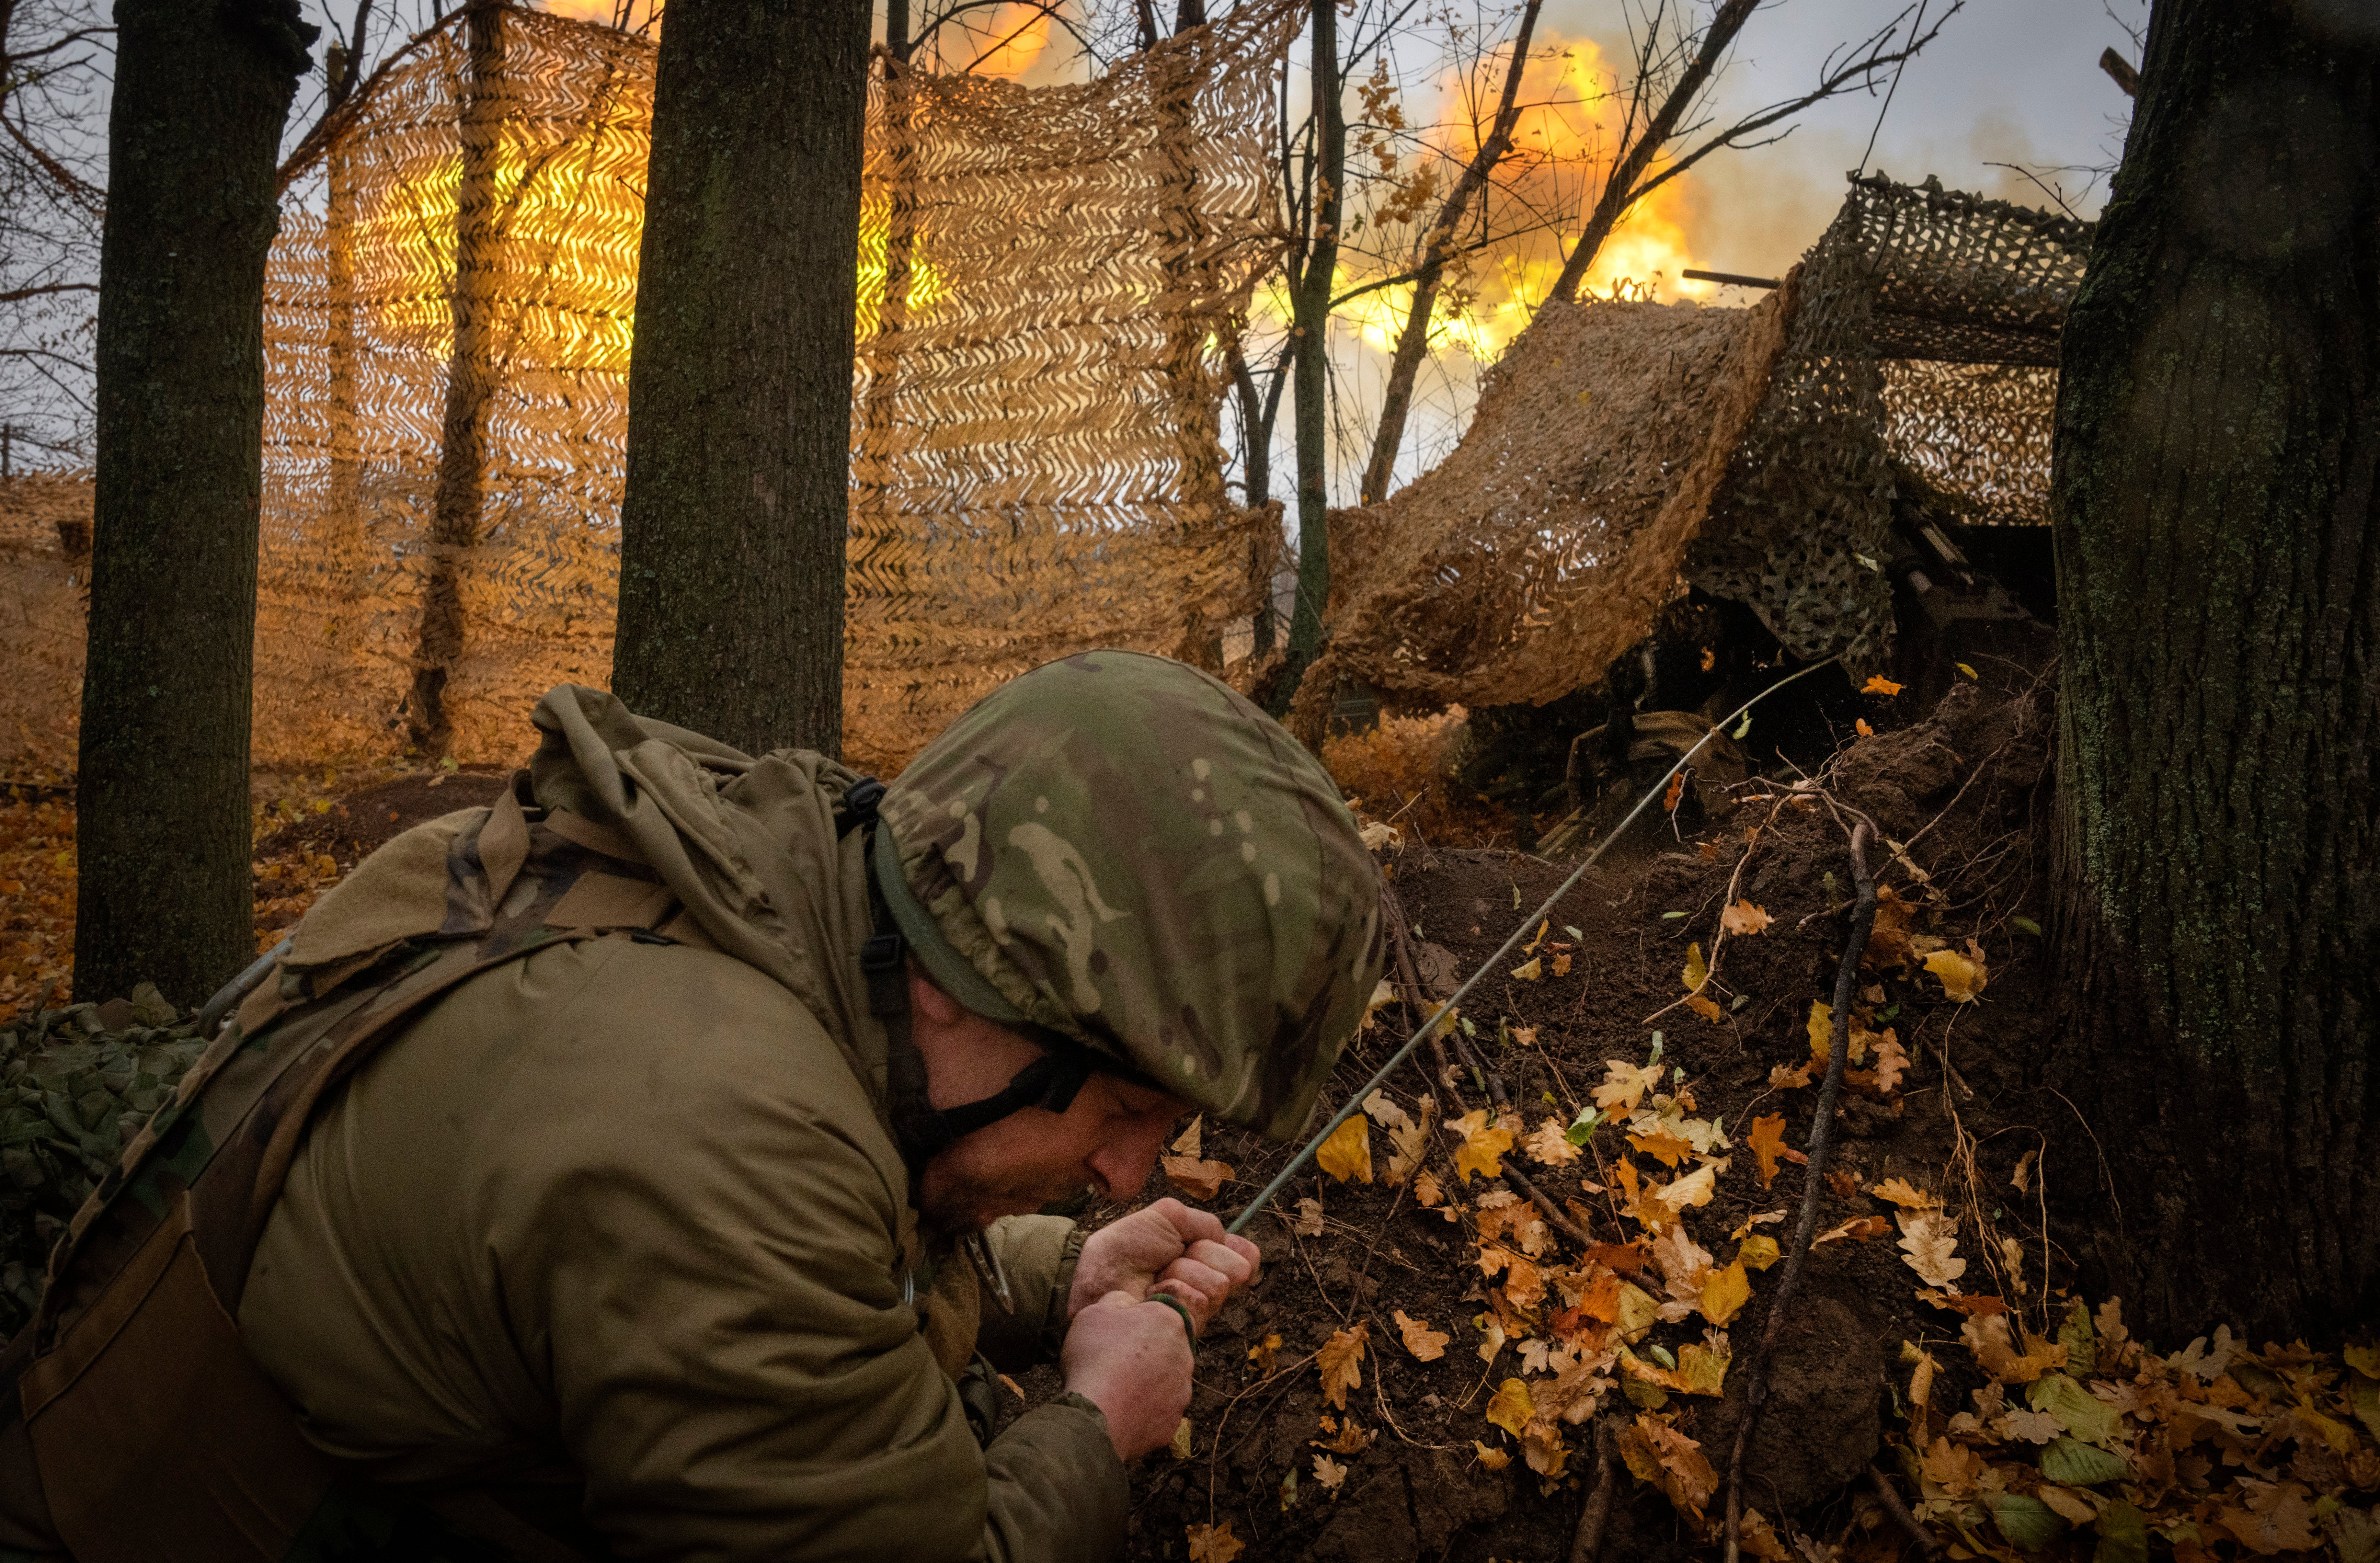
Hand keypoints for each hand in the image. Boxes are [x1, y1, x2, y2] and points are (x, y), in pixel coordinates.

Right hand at [1060, 1290, 1194, 1461]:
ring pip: (1164, 1380)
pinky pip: (1159, 1410)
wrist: (1097, 1414)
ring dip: (1147, 1382)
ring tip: (1117, 1389)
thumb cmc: (1096, 1356)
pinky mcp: (1174, 1421)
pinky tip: (1122, 1410)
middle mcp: (1185, 1355)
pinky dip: (1144, 1410)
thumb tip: (1129, 1303)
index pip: (1160, 1315)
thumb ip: (1118, 1300)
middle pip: (1165, 1348)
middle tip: (1115, 1361)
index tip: (1118, 1334)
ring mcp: (1183, 1391)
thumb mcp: (1096, 1312)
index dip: (1137, 1323)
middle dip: (1145, 1352)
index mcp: (1170, 1321)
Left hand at [1069, 1197, 1260, 1334]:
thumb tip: (1230, 1240)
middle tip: (1166, 1261)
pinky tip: (1152, 1295)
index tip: (1197, 1245)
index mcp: (1207, 1259)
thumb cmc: (1123, 1247)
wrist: (1093, 1277)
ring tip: (1154, 1280)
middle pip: (1238, 1270)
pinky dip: (1173, 1291)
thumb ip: (1204, 1223)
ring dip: (1181, 1274)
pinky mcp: (1185, 1329)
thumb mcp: (1165, 1217)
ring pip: (1218, 1285)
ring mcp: (1197, 1311)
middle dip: (1200, 1257)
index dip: (1229, 1248)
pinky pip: (1199, 1303)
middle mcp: (1207, 1287)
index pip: (1248, 1256)